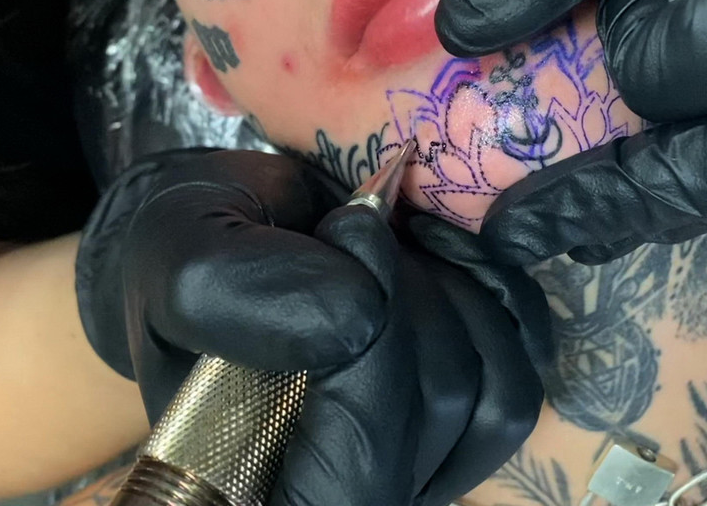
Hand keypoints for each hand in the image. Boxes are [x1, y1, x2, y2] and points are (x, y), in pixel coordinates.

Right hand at [77, 150, 549, 504]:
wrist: (238, 228)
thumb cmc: (194, 251)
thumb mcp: (176, 253)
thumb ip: (236, 292)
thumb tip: (362, 309)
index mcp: (258, 488)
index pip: (357, 479)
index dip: (371, 368)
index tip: (343, 237)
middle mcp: (353, 490)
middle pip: (440, 408)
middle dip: (404, 289)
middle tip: (348, 226)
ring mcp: (422, 458)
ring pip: (499, 390)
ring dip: (454, 287)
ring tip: (390, 241)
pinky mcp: (477, 405)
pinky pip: (529, 356)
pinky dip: (496, 285)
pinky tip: (436, 250)